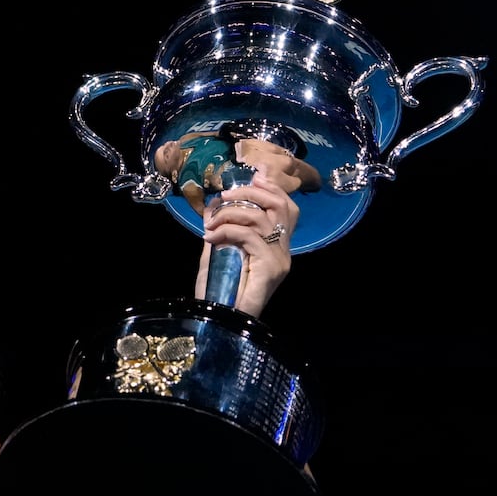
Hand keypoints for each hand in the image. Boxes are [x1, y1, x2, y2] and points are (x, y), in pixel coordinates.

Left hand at [196, 167, 298, 317]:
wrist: (220, 319)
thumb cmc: (219, 291)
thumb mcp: (220, 252)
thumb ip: (224, 229)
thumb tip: (215, 205)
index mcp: (277, 246)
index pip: (286, 207)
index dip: (270, 187)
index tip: (251, 177)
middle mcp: (284, 250)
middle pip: (280, 205)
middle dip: (251, 192)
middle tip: (224, 196)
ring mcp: (280, 259)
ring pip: (262, 217)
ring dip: (231, 213)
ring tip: (211, 222)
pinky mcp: (271, 267)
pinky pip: (249, 236)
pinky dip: (226, 230)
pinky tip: (210, 237)